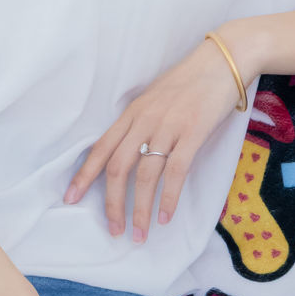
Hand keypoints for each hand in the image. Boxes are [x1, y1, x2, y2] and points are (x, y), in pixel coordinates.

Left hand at [64, 36, 248, 240]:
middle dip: (112, 204)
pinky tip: (166, 217)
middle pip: (118, 169)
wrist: (223, 61)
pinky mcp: (193, 133)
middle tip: (113, 230)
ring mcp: (168, 127)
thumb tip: (128, 153)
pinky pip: (175, 172)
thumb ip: (140, 123)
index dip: (84, 176)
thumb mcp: (155, 99)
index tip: (71, 198)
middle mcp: (144, 121)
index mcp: (132, 113)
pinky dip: (168, 198)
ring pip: (145, 176)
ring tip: (139, 234)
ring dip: (140, 210)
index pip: (101, 149)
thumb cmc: (191, 82)